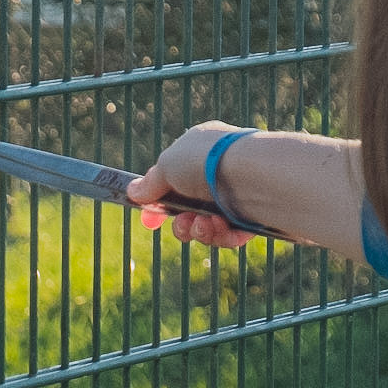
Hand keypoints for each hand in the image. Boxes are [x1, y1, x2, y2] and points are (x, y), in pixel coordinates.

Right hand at [127, 121, 260, 247]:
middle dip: (181, 223)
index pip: (173, 179)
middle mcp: (219, 171)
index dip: (158, 203)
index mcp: (199, 150)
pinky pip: (229, 236)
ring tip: (205, 224)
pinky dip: (221, 236)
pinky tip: (223, 228)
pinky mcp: (254, 217)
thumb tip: (133, 192)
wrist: (255, 176)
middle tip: (184, 223)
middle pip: (188, 209)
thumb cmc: (207, 162)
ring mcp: (237, 195)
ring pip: (207, 226)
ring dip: (199, 230)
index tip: (149, 222)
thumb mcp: (167, 166)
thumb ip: (150, 183)